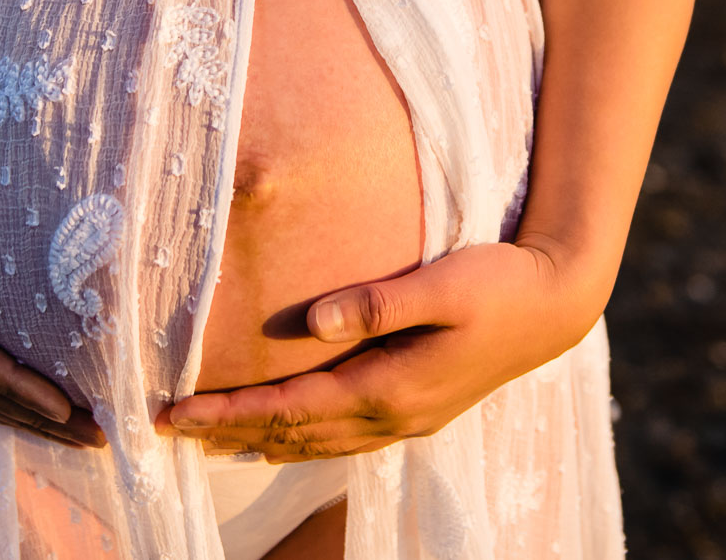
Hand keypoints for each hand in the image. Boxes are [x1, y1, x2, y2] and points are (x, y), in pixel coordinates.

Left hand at [158, 242, 606, 460]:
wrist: (557, 306)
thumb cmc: (498, 283)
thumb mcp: (442, 282)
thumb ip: (379, 302)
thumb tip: (313, 319)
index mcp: (390, 386)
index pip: (289, 407)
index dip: (228, 412)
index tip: (175, 412)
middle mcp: (392, 414)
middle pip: (293, 433)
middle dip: (228, 431)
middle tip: (168, 427)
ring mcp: (407, 419)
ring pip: (317, 443)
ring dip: (260, 441)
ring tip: (208, 440)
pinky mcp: (418, 409)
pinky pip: (344, 439)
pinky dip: (302, 440)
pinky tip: (284, 436)